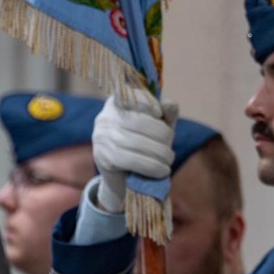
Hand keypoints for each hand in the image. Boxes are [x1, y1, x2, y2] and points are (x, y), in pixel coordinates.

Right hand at [93, 89, 177, 212]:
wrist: (122, 177)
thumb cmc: (143, 147)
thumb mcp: (157, 128)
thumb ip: (166, 114)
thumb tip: (170, 104)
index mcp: (117, 103)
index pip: (132, 96)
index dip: (149, 102)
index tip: (159, 114)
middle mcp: (106, 117)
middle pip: (140, 121)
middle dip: (162, 136)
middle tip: (170, 150)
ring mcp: (102, 137)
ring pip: (137, 142)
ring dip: (160, 154)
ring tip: (169, 161)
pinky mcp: (104, 157)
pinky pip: (132, 160)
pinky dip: (152, 166)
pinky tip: (162, 171)